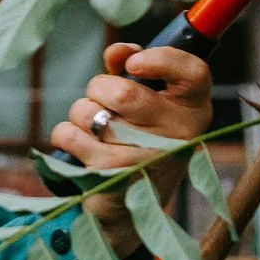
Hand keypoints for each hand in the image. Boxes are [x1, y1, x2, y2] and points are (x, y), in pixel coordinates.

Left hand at [49, 44, 213, 244]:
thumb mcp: (149, 102)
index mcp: (192, 109)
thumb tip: (118, 52)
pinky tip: (83, 148)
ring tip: (96, 130)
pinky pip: (68, 134)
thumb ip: (134, 69)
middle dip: (98, 88)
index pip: (194, 72)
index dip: (161, 59)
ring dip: (81, 114)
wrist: (131, 207)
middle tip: (104, 102)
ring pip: (88, 111)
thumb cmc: (139, 140)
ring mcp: (144, 159)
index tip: (133, 62)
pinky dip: (66, 135)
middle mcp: (177, 135)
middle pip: (121, 91)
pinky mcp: (110, 178)